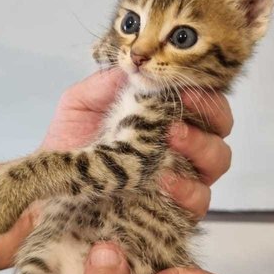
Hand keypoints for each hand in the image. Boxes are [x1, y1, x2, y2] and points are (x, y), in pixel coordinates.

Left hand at [41, 70, 232, 218]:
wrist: (53, 185)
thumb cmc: (72, 142)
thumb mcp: (81, 104)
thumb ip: (107, 83)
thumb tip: (134, 64)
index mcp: (167, 114)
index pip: (202, 97)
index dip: (203, 91)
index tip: (185, 88)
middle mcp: (184, 144)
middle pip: (220, 128)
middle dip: (209, 117)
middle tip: (179, 114)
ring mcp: (184, 176)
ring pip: (217, 160)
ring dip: (200, 148)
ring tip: (171, 143)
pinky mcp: (177, 209)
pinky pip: (199, 199)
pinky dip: (187, 189)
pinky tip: (166, 181)